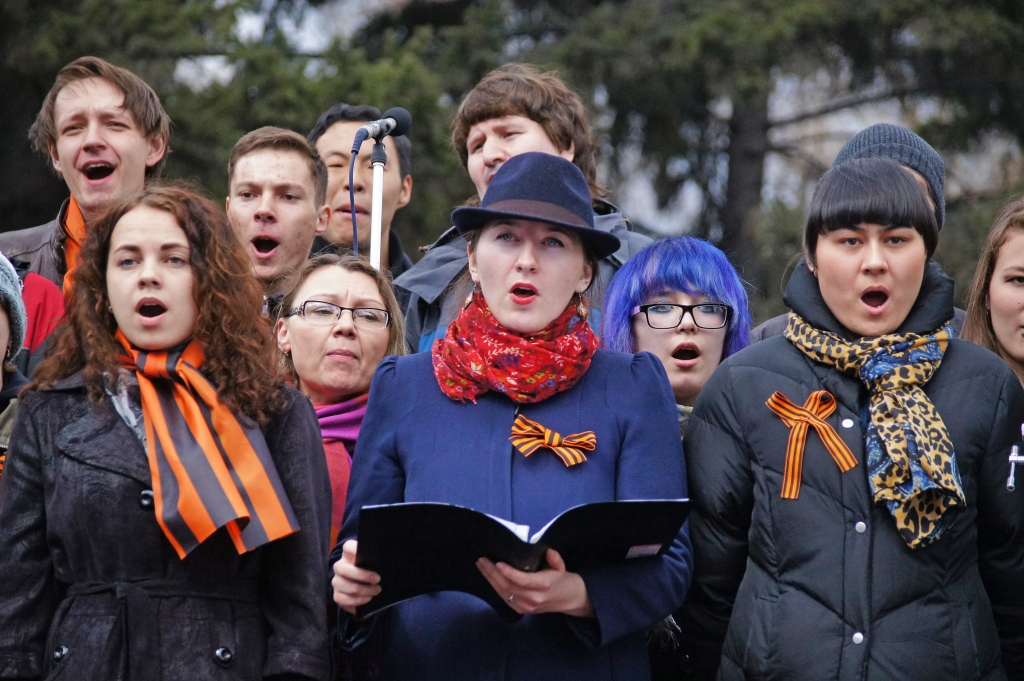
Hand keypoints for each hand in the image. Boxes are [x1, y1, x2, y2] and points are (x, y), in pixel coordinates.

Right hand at [331, 540, 380, 614]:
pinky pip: (346, 599)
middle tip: (378, 579)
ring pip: (350, 587)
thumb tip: (387, 557)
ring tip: (376, 591)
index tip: (370, 554)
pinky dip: (360, 600)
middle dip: (364, 576)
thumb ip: (376, 559)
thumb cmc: (371, 571)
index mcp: (348, 554)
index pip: (348, 547)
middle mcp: (339, 566)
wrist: (363, 589)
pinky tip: (368, 598)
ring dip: (366, 591)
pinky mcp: (337, 595)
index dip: (356, 549)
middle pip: (346, 570)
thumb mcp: (373, 563)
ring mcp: (336, 581)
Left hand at [476, 548, 594, 617]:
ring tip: (480, 565)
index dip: (509, 573)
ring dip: (489, 578)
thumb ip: (555, 559)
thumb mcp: (561, 566)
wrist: (565, 600)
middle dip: (492, 573)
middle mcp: (533, 599)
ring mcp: (524, 607)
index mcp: (544, 586)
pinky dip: (494, 585)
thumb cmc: (560, 579)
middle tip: (482, 559)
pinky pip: (503, 597)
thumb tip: (548, 551)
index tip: (497, 563)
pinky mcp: (519, 610)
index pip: (523, 581)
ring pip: (502, 593)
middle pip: (508, 586)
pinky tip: (487, 575)